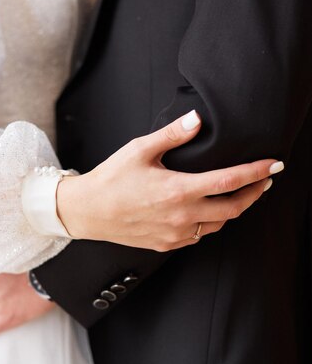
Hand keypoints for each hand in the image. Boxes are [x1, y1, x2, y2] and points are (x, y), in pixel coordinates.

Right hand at [57, 110, 282, 251]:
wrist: (88, 212)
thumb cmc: (111, 179)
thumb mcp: (140, 150)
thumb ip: (172, 135)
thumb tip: (197, 119)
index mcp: (178, 190)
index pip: (230, 181)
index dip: (257, 172)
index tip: (274, 165)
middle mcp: (182, 216)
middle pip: (234, 208)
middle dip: (255, 193)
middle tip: (265, 181)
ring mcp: (176, 233)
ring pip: (219, 224)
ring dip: (234, 209)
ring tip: (239, 194)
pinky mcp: (168, 244)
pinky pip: (199, 235)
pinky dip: (210, 222)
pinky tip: (208, 211)